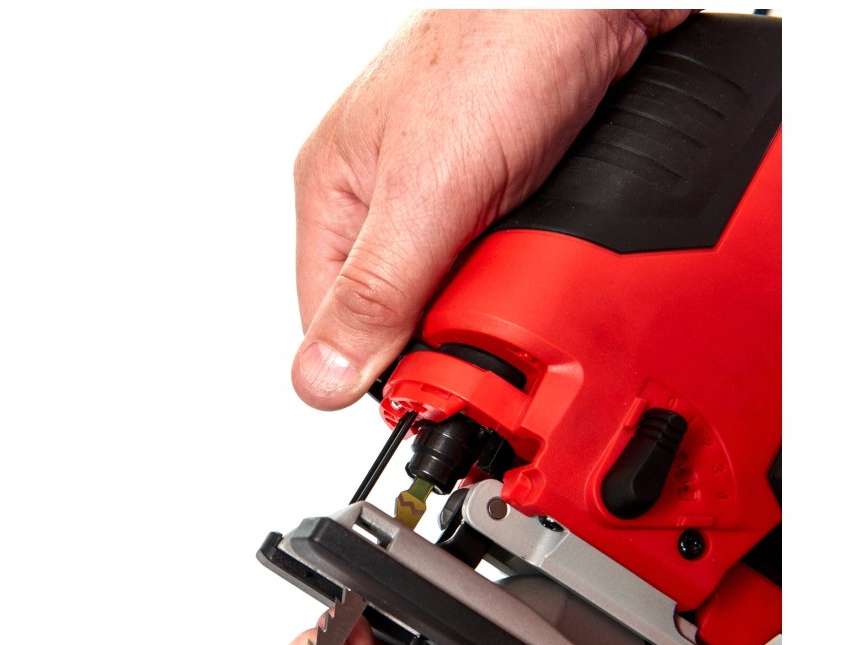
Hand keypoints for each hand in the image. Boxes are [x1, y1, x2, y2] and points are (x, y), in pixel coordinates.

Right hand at [292, 10, 690, 408]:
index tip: (428, 386)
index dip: (377, 365)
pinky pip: (495, 256)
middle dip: (440, 327)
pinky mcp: (495, 187)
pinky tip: (540, 248)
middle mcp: (380, 196)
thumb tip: (317, 378)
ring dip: (486, 298)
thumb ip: (376, 288)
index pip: (330, 321)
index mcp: (334, 193)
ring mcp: (439, 191)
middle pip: (394, 311)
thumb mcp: (428, 186)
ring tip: (517, 268)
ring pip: (449, 287)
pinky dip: (520, 266)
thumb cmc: (500, 45)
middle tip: (484, 318)